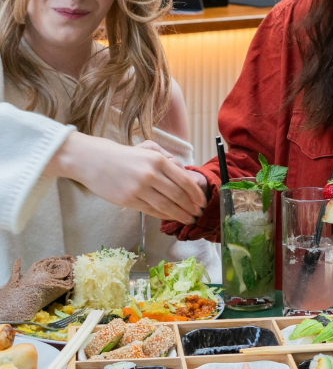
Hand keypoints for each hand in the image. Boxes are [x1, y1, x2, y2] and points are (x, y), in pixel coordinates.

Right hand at [44, 132, 206, 224]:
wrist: (93, 161)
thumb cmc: (123, 155)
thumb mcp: (147, 149)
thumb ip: (167, 158)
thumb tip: (183, 172)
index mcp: (158, 160)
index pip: (184, 181)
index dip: (196, 194)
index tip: (202, 202)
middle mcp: (151, 174)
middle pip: (178, 196)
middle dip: (191, 207)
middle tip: (198, 214)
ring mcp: (139, 189)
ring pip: (167, 206)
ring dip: (180, 215)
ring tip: (189, 219)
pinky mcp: (129, 200)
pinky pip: (152, 211)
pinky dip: (165, 216)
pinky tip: (172, 217)